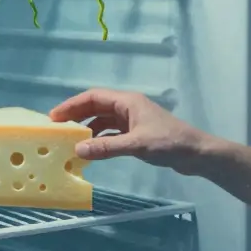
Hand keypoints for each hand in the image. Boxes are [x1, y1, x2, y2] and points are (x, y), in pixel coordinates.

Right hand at [48, 88, 212, 175]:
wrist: (196, 153)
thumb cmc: (169, 142)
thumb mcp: (136, 145)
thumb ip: (107, 147)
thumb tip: (78, 149)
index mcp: (127, 102)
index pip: (93, 97)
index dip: (72, 105)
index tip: (54, 117)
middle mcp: (128, 107)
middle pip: (96, 107)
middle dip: (76, 117)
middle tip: (57, 130)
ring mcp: (133, 120)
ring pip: (103, 121)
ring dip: (87, 129)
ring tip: (70, 142)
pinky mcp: (137, 134)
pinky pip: (112, 133)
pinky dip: (100, 139)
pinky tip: (91, 150)